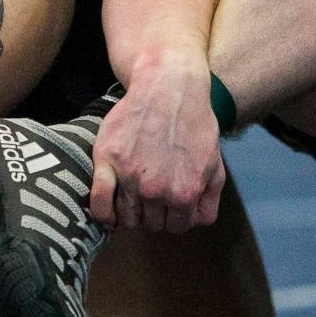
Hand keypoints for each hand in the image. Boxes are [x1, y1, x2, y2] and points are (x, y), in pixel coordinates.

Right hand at [90, 54, 224, 233]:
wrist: (168, 88)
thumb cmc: (193, 123)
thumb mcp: (215, 163)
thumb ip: (209, 199)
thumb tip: (196, 221)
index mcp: (185, 193)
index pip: (175, 227)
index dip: (171, 218)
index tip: (166, 207)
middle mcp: (156, 190)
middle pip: (149, 225)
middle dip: (151, 216)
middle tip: (149, 199)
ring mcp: (130, 177)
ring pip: (125, 219)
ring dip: (128, 215)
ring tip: (131, 200)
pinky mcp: (108, 162)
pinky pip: (100, 201)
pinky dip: (102, 213)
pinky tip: (107, 214)